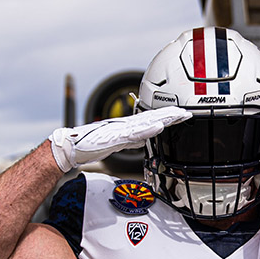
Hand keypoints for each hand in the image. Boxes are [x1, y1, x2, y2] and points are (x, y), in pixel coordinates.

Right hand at [49, 106, 191, 171]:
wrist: (71, 146)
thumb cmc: (90, 144)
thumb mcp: (117, 143)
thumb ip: (132, 140)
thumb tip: (144, 140)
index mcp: (127, 126)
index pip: (151, 119)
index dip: (168, 116)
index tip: (182, 115)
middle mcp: (126, 125)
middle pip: (153, 117)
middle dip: (171, 115)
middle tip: (188, 112)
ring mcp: (121, 129)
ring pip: (147, 122)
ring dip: (164, 119)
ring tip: (178, 116)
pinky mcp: (115, 137)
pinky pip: (135, 133)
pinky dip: (148, 130)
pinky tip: (158, 127)